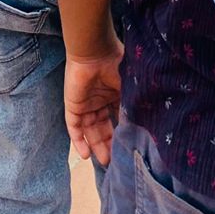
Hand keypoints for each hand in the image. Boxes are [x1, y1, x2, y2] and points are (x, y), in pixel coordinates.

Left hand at [65, 40, 123, 166]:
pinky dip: (79, 141)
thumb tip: (142, 126)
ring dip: (97, 146)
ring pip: (90, 131)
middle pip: (103, 127)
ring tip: (105, 161)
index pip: (117, 118)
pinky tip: (86, 155)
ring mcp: (85, 104)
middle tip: (116, 161)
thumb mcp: (127, 88)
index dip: (122, 132)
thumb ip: (131, 105)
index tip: (129, 148)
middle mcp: (99, 100)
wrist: (94, 52)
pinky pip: (74, 128)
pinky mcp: (72, 106)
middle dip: (109, 144)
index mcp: (113, 94)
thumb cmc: (114, 65)